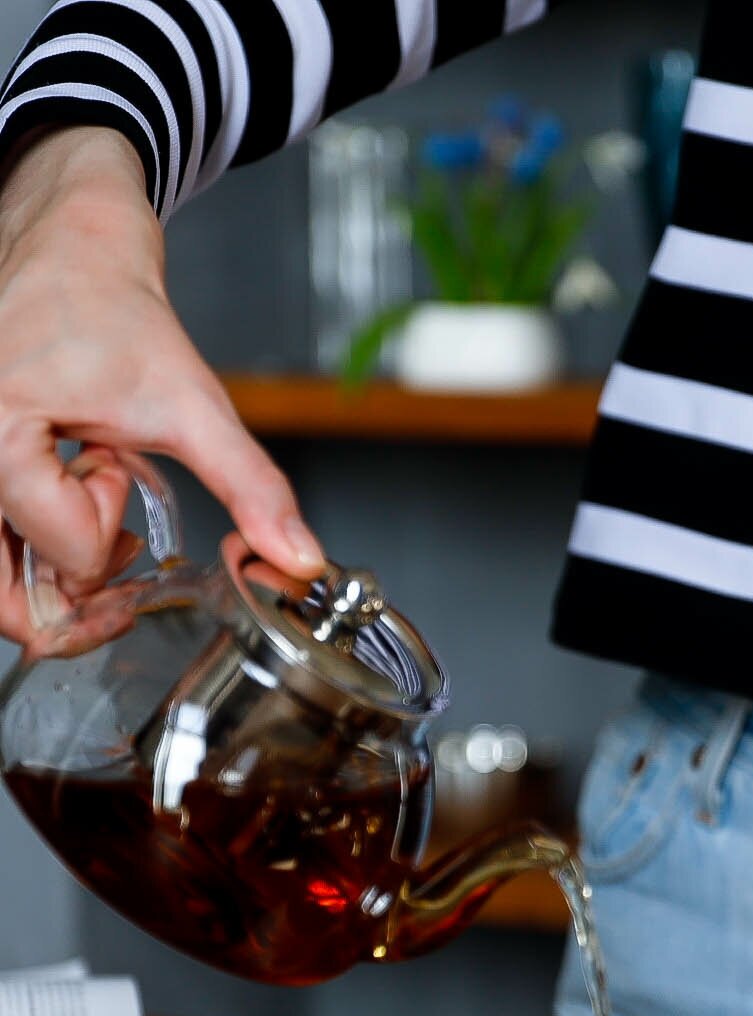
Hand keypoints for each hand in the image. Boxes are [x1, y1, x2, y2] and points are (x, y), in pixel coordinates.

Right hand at [0, 127, 322, 643]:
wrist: (69, 248)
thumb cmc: (107, 308)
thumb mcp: (192, 404)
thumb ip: (250, 486)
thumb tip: (298, 557)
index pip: (65, 551)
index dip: (110, 538)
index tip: (122, 475)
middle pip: (2, 597)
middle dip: (73, 606)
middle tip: (121, 586)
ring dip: (53, 579)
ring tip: (97, 534)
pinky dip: (34, 549)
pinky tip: (71, 507)